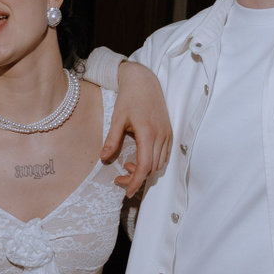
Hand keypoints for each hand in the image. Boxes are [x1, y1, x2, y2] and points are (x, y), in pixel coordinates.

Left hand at [104, 61, 171, 197]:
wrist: (144, 81)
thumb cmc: (129, 97)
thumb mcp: (117, 118)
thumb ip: (112, 140)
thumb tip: (104, 158)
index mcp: (148, 133)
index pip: (145, 166)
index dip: (136, 182)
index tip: (126, 192)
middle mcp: (161, 136)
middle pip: (153, 168)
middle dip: (137, 178)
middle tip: (120, 178)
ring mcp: (167, 134)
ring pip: (160, 164)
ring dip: (145, 170)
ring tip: (128, 165)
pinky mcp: (169, 133)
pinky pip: (164, 155)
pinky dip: (153, 162)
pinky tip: (140, 158)